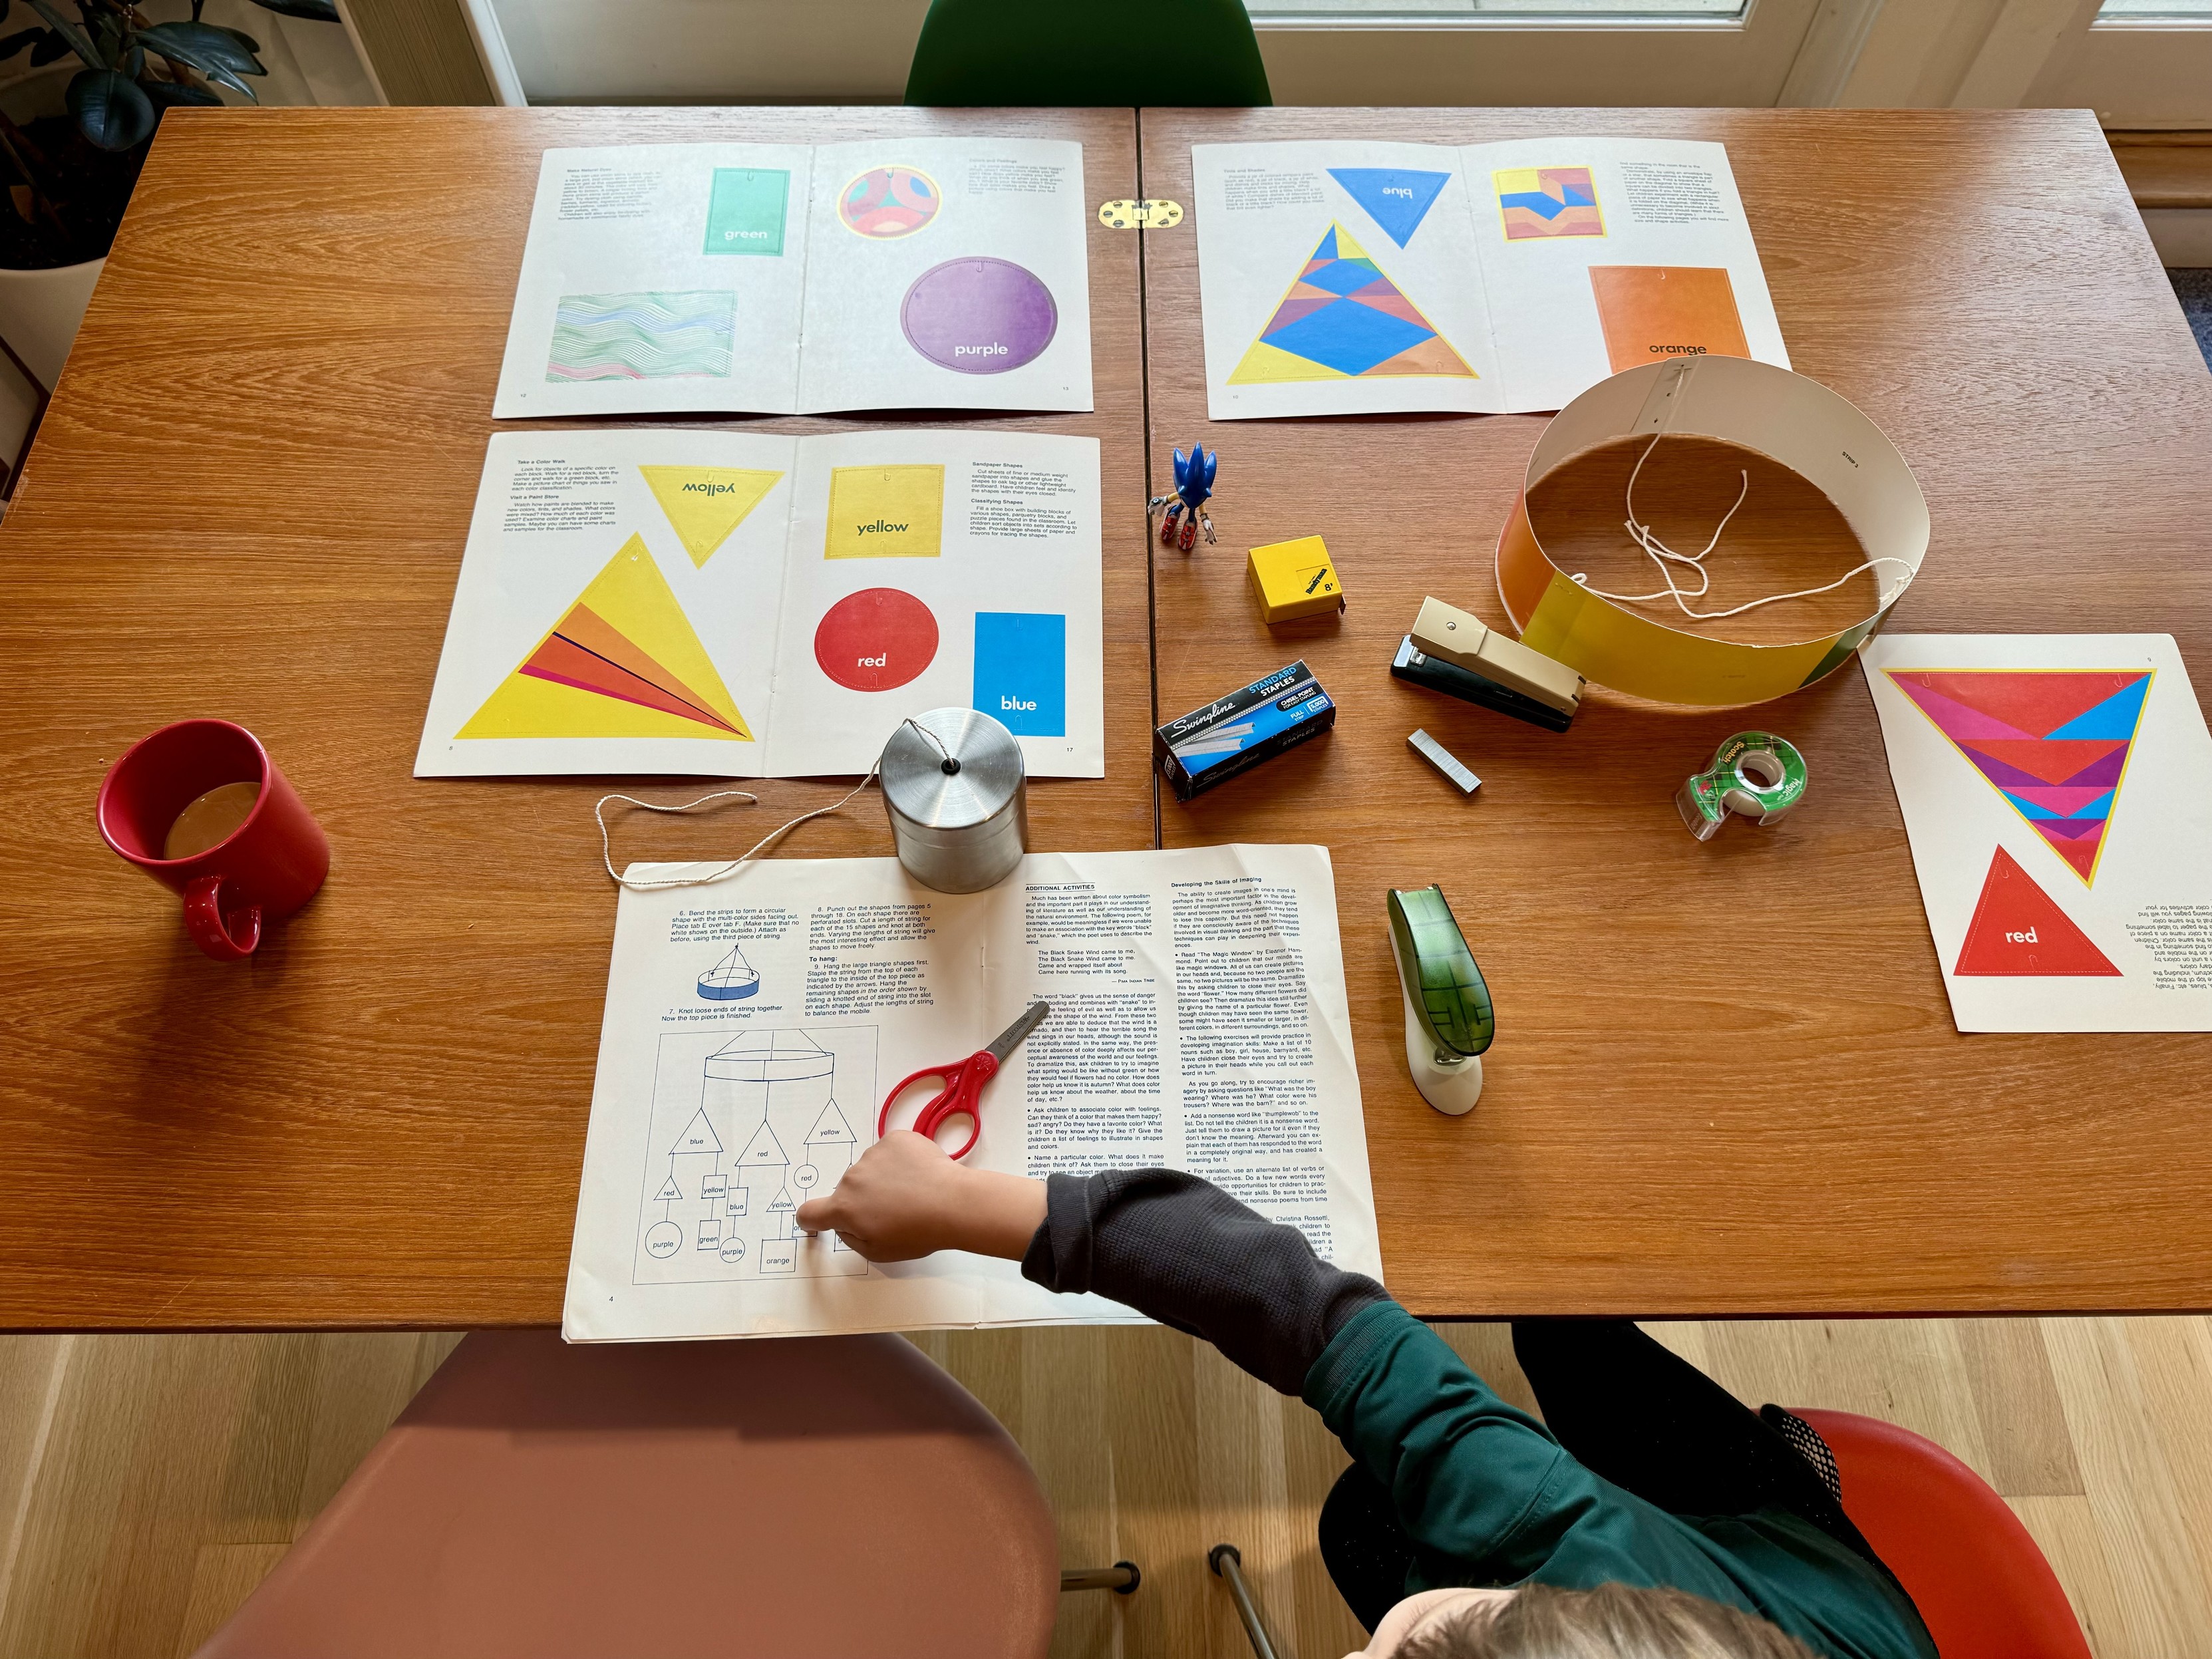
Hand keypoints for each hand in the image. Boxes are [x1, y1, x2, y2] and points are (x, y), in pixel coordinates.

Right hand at [795, 1131, 1046, 1262]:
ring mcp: (873, 1154)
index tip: (816, 1221)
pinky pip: (889, 1151)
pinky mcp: (895, 1139)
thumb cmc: (918, 1233)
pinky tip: (918, 1174)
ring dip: (883, 1178)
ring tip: (912, 1192)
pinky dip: (899, 1161)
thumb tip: (846, 1223)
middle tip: (894, 1210)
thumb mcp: (878, 1252)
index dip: (811, 1219)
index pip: (810, 1212)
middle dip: (863, 1199)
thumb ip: (852, 1237)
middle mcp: (852, 1177)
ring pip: (870, 1169)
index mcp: (844, 1208)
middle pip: (848, 1190)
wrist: (953, 1203)